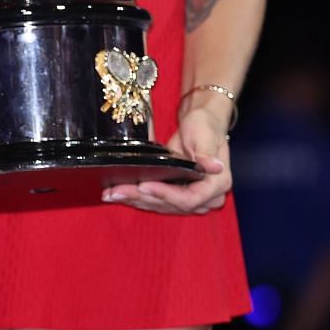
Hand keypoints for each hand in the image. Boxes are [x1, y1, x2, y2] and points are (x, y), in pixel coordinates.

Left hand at [102, 105, 232, 214]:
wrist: (200, 124)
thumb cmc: (205, 126)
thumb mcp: (205, 135)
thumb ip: (206, 152)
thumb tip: (214, 166)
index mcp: (217, 184)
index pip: (189, 198)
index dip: (165, 195)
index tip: (143, 185)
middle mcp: (207, 197)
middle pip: (172, 205)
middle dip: (142, 198)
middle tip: (117, 192)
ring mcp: (191, 198)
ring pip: (161, 205)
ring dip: (135, 200)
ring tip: (112, 194)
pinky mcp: (177, 194)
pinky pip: (157, 200)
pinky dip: (138, 197)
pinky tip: (119, 193)